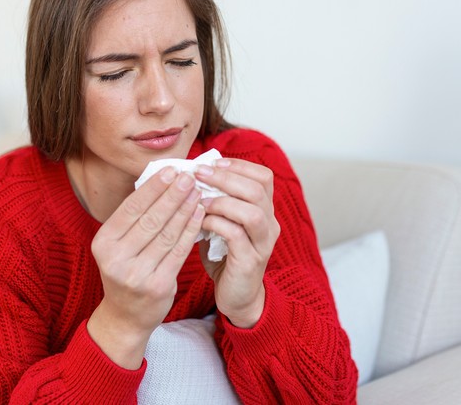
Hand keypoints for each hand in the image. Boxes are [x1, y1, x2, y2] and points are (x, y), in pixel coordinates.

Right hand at [86, 168, 205, 367]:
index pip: (131, 208)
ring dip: (185, 210)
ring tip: (197, 192)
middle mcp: (116, 258)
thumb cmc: (126, 270)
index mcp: (103, 242)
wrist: (126, 316)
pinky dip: (191, 230)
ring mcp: (137, 274)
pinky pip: (179, 251)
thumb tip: (160, 180)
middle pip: (150, 219)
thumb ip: (134, 218)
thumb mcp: (119, 245)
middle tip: (189, 176)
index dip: (153, 187)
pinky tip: (199, 215)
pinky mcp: (158, 286)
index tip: (171, 170)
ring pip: (167, 234)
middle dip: (172, 195)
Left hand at [195, 158, 279, 327]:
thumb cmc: (225, 257)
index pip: (263, 176)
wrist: (237, 298)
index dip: (239, 165)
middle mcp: (269, 224)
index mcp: (265, 211)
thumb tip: (191, 176)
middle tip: (199, 174)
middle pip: (258, 189)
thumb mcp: (222, 224)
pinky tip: (199, 222)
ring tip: (200, 199)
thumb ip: (215, 202)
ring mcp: (263, 243)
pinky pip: (236, 234)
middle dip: (226, 177)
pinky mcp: (251, 261)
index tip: (212, 163)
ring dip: (222, 201)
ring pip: (252, 211)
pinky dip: (215, 223)